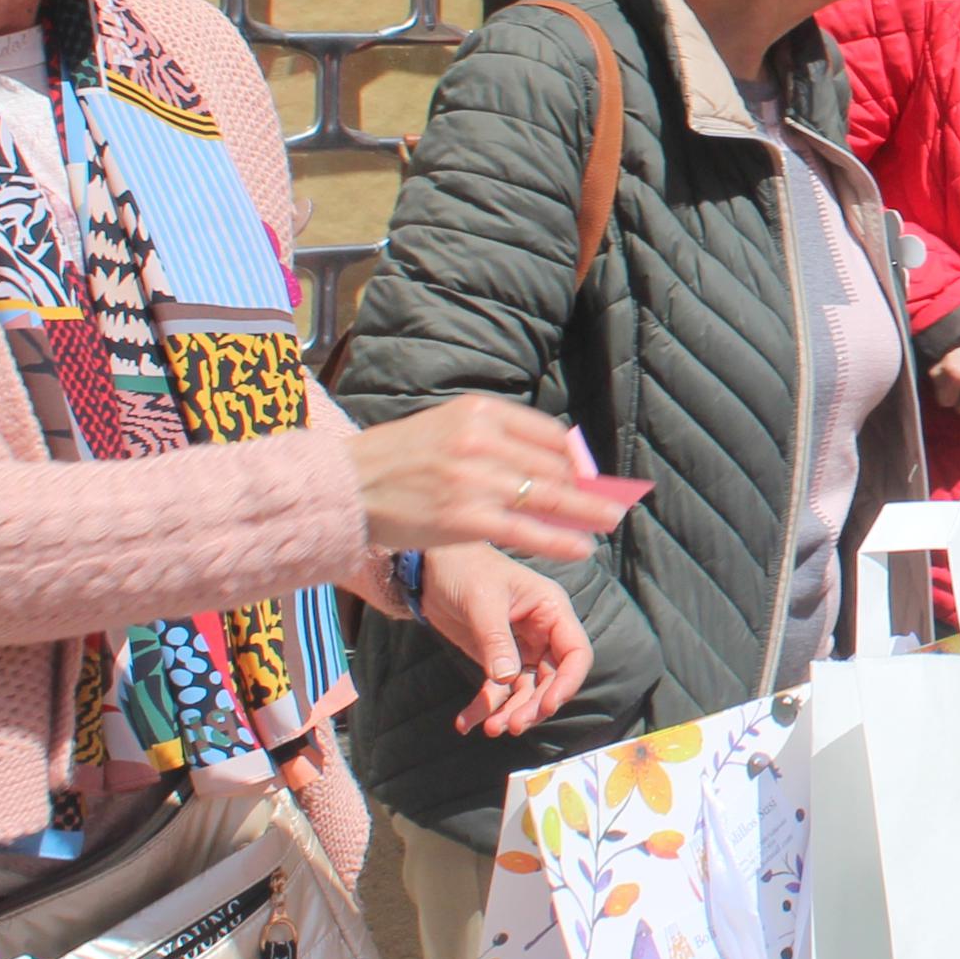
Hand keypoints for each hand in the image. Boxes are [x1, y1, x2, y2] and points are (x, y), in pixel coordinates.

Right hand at [345, 397, 631, 562]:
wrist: (344, 487)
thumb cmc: (396, 459)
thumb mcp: (446, 427)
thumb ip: (494, 438)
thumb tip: (551, 460)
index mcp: (478, 411)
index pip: (546, 432)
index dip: (575, 456)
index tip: (591, 472)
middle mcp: (480, 440)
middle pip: (553, 465)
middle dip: (587, 486)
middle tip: (615, 500)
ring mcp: (474, 480)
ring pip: (547, 496)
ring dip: (586, 511)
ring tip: (610, 520)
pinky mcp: (466, 519)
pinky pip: (527, 531)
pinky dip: (560, 540)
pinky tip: (582, 547)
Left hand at [417, 545, 594, 738]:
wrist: (431, 567)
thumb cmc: (465, 569)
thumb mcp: (482, 602)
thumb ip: (496, 640)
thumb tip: (507, 678)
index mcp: (551, 610)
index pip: (575, 653)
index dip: (567, 683)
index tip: (548, 706)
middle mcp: (542, 632)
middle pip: (551, 679)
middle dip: (534, 705)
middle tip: (512, 725)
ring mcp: (520, 647)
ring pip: (526, 690)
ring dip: (510, 711)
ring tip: (491, 728)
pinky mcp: (496, 658)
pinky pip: (497, 690)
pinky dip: (484, 707)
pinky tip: (466, 723)